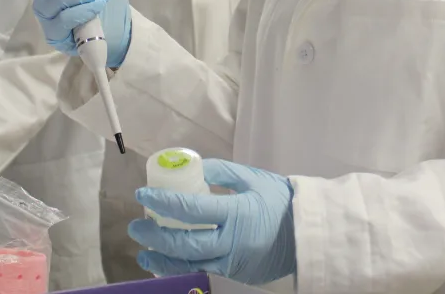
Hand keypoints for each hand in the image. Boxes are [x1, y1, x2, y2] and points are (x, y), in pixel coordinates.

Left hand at [129, 159, 296, 285]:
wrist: (308, 233)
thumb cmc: (280, 200)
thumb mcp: (252, 178)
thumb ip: (220, 172)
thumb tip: (190, 169)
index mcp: (237, 212)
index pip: (190, 209)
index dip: (162, 203)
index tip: (142, 195)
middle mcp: (232, 242)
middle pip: (184, 244)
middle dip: (154, 235)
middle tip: (136, 225)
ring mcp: (234, 262)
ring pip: (190, 263)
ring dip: (161, 258)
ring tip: (143, 251)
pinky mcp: (236, 274)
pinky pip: (203, 270)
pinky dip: (181, 266)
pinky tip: (166, 261)